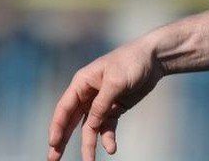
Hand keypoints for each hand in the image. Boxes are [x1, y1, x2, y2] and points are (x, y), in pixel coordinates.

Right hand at [48, 38, 164, 160]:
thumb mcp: (116, 82)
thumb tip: (91, 126)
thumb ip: (101, 105)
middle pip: (71, 121)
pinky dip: (108, 138)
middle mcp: (87, 94)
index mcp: (82, 83)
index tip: (53, 143)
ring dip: (88, 144)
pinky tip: (111, 148)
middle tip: (53, 159)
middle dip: (62, 140)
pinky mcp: (115, 109)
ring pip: (89, 128)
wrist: (155, 59)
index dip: (57, 126)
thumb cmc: (132, 62)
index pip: (64, 108)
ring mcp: (101, 103)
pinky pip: (107, 127)